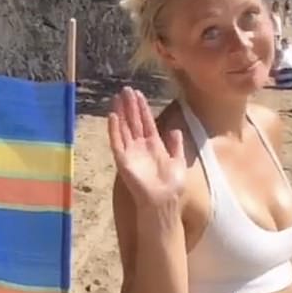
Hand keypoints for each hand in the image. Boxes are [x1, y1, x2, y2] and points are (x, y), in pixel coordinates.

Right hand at [107, 87, 186, 204]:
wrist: (164, 202)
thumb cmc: (172, 186)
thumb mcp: (179, 161)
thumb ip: (176, 145)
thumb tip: (175, 129)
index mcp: (154, 145)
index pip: (146, 122)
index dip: (142, 108)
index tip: (138, 94)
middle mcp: (140, 147)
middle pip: (134, 122)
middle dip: (130, 106)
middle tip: (126, 89)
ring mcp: (131, 153)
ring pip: (124, 128)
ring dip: (121, 113)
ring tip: (117, 97)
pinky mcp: (123, 161)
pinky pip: (117, 142)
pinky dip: (114, 129)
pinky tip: (112, 116)